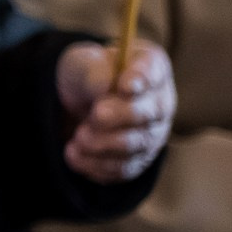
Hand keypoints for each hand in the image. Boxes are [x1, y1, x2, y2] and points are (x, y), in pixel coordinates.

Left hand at [56, 40, 175, 182]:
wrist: (77, 102)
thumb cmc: (86, 74)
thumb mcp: (82, 62)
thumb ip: (93, 70)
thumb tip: (105, 86)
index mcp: (149, 67)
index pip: (152, 69)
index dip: (142, 78)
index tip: (124, 86)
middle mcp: (158, 102)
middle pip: (150, 112)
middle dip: (121, 115)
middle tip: (96, 114)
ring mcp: (151, 134)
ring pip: (136, 145)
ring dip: (105, 143)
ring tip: (79, 136)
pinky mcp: (136, 160)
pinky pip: (122, 168)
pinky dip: (96, 164)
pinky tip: (73, 154)